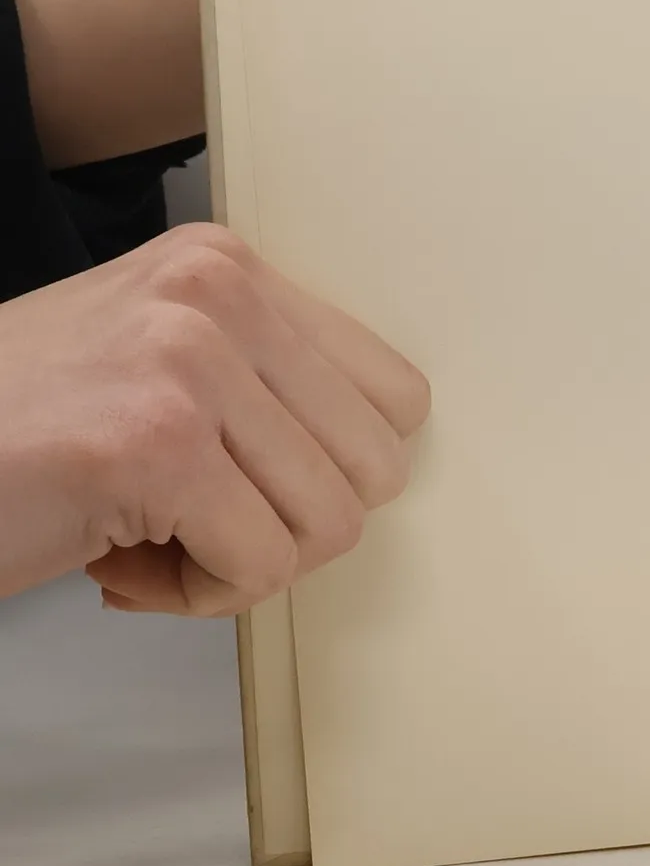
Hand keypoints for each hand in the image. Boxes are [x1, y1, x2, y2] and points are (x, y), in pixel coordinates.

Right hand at [0, 225, 429, 614]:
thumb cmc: (16, 436)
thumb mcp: (155, 362)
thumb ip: (262, 383)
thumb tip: (381, 459)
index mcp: (229, 267)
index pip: (396, 397)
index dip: (332, 473)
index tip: (245, 484)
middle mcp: (218, 294)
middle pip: (375, 466)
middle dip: (292, 526)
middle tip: (194, 523)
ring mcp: (188, 361)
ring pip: (330, 523)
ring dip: (240, 565)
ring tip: (148, 540)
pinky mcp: (156, 444)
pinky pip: (261, 567)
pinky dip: (201, 598)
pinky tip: (120, 569)